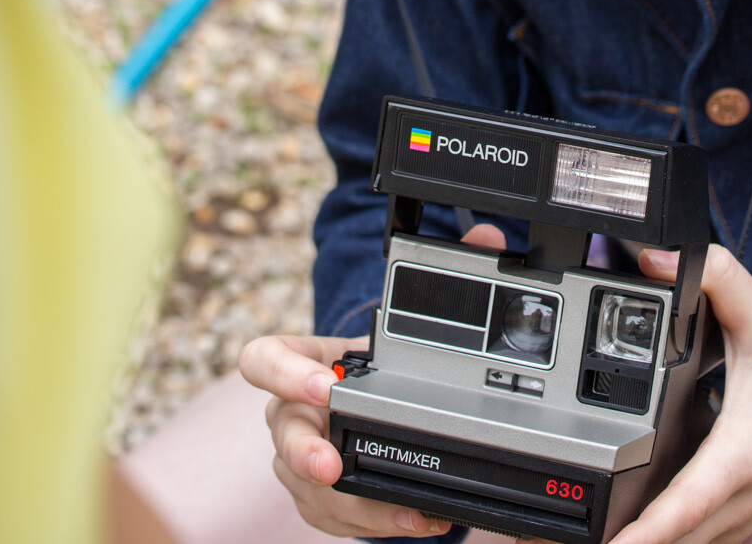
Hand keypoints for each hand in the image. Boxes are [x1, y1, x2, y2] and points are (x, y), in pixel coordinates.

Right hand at [238, 226, 504, 537]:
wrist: (367, 400)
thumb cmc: (374, 358)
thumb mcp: (398, 318)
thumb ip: (443, 271)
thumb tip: (486, 236)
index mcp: (301, 359)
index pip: (265, 358)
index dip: (285, 373)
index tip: (324, 385)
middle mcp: (290, 411)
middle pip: (281, 433)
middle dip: (306, 453)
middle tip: (332, 467)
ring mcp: (299, 458)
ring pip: (307, 486)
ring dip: (353, 504)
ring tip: (401, 512)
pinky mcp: (319, 499)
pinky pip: (337, 518)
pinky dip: (376, 524)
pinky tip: (417, 520)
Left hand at [605, 245, 751, 543]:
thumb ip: (715, 276)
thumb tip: (655, 259)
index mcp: (744, 452)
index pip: (690, 502)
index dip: (650, 529)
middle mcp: (744, 495)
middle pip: (679, 540)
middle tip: (564, 543)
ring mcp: (745, 514)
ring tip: (585, 542)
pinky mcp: (742, 516)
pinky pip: (699, 543)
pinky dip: (666, 542)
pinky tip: (632, 537)